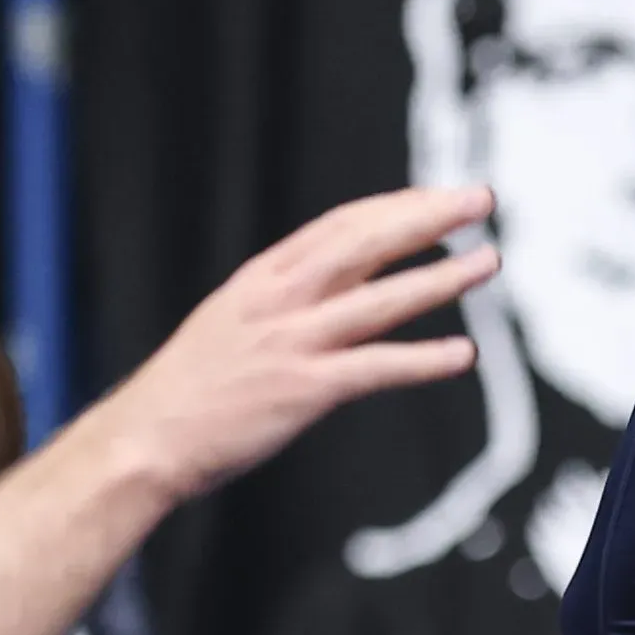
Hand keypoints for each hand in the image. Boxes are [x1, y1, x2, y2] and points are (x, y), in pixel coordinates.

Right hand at [78, 186, 497, 505]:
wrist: (145, 439)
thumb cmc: (192, 389)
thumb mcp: (233, 322)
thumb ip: (284, 302)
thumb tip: (339, 289)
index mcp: (263, 278)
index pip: (341, 224)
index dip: (396, 206)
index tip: (440, 196)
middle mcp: (280, 299)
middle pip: (366, 242)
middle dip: (428, 216)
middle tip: (481, 199)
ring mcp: (292, 342)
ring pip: (381, 298)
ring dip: (441, 278)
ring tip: (488, 261)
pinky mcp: (303, 389)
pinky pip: (376, 368)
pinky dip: (423, 360)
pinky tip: (462, 355)